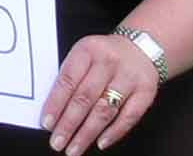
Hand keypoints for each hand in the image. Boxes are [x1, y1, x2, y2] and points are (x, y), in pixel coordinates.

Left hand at [40, 31, 157, 152]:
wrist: (140, 47)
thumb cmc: (104, 55)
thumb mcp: (84, 55)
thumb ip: (70, 77)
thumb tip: (53, 111)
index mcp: (88, 50)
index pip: (68, 80)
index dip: (55, 104)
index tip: (47, 124)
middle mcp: (108, 62)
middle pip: (85, 97)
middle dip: (69, 124)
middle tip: (58, 142)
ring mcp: (129, 77)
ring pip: (105, 110)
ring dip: (87, 133)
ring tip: (74, 148)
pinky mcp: (145, 91)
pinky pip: (129, 116)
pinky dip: (114, 132)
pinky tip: (100, 143)